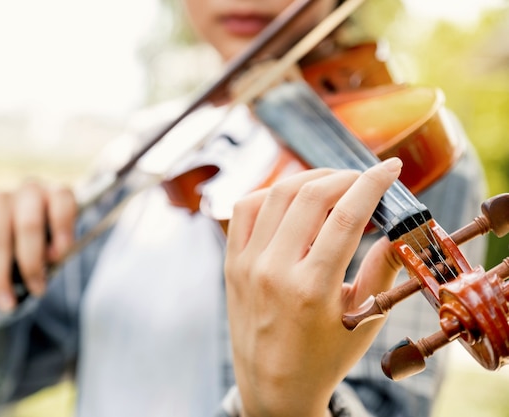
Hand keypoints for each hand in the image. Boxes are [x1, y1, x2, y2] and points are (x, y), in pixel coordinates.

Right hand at [0, 181, 76, 310]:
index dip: (62, 228)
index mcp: (57, 193)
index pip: (62, 202)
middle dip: (31, 263)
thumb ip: (58, 248)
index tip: (59, 257)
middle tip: (38, 291)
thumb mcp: (60, 241)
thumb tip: (50, 259)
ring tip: (8, 303)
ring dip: (1, 275)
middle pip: (28, 225)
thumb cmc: (49, 235)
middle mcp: (30, 190)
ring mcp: (2, 197)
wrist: (19, 221)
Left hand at [225, 159, 403, 416]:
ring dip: (309, 179)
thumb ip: (382, 271)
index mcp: (311, 288)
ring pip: (275, 195)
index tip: (389, 168)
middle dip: (344, 177)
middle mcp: (273, 271)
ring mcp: (247, 264)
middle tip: (363, 179)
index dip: (372, 183)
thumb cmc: (322, 359)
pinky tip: (292, 198)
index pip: (346, 216)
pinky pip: (245, 210)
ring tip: (332, 185)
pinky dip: (270, 193)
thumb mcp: (362, 321)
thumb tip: (400, 230)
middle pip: (309, 196)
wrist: (272, 387)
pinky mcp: (232, 263)